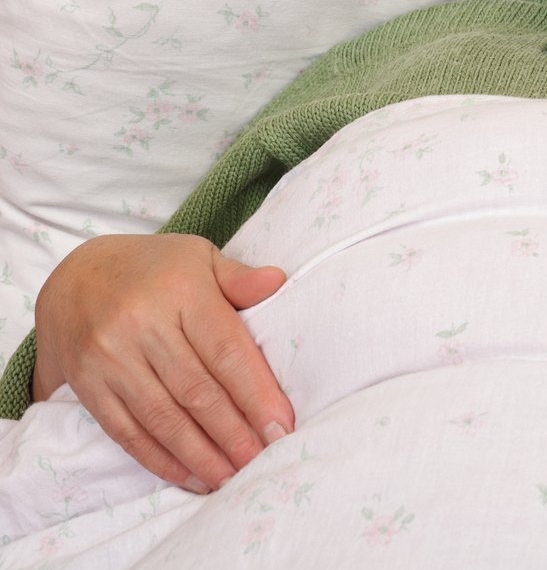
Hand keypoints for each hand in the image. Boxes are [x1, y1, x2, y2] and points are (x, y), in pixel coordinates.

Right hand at [33, 233, 293, 491]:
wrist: (74, 276)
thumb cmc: (154, 269)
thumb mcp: (198, 258)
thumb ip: (238, 278)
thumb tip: (278, 281)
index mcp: (180, 292)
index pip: (226, 350)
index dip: (255, 393)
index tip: (281, 426)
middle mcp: (141, 327)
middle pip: (196, 391)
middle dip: (233, 433)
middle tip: (263, 461)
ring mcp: (109, 359)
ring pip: (162, 417)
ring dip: (200, 455)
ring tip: (231, 478)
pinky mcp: (87, 386)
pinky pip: (125, 430)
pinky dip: (159, 459)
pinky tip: (188, 476)